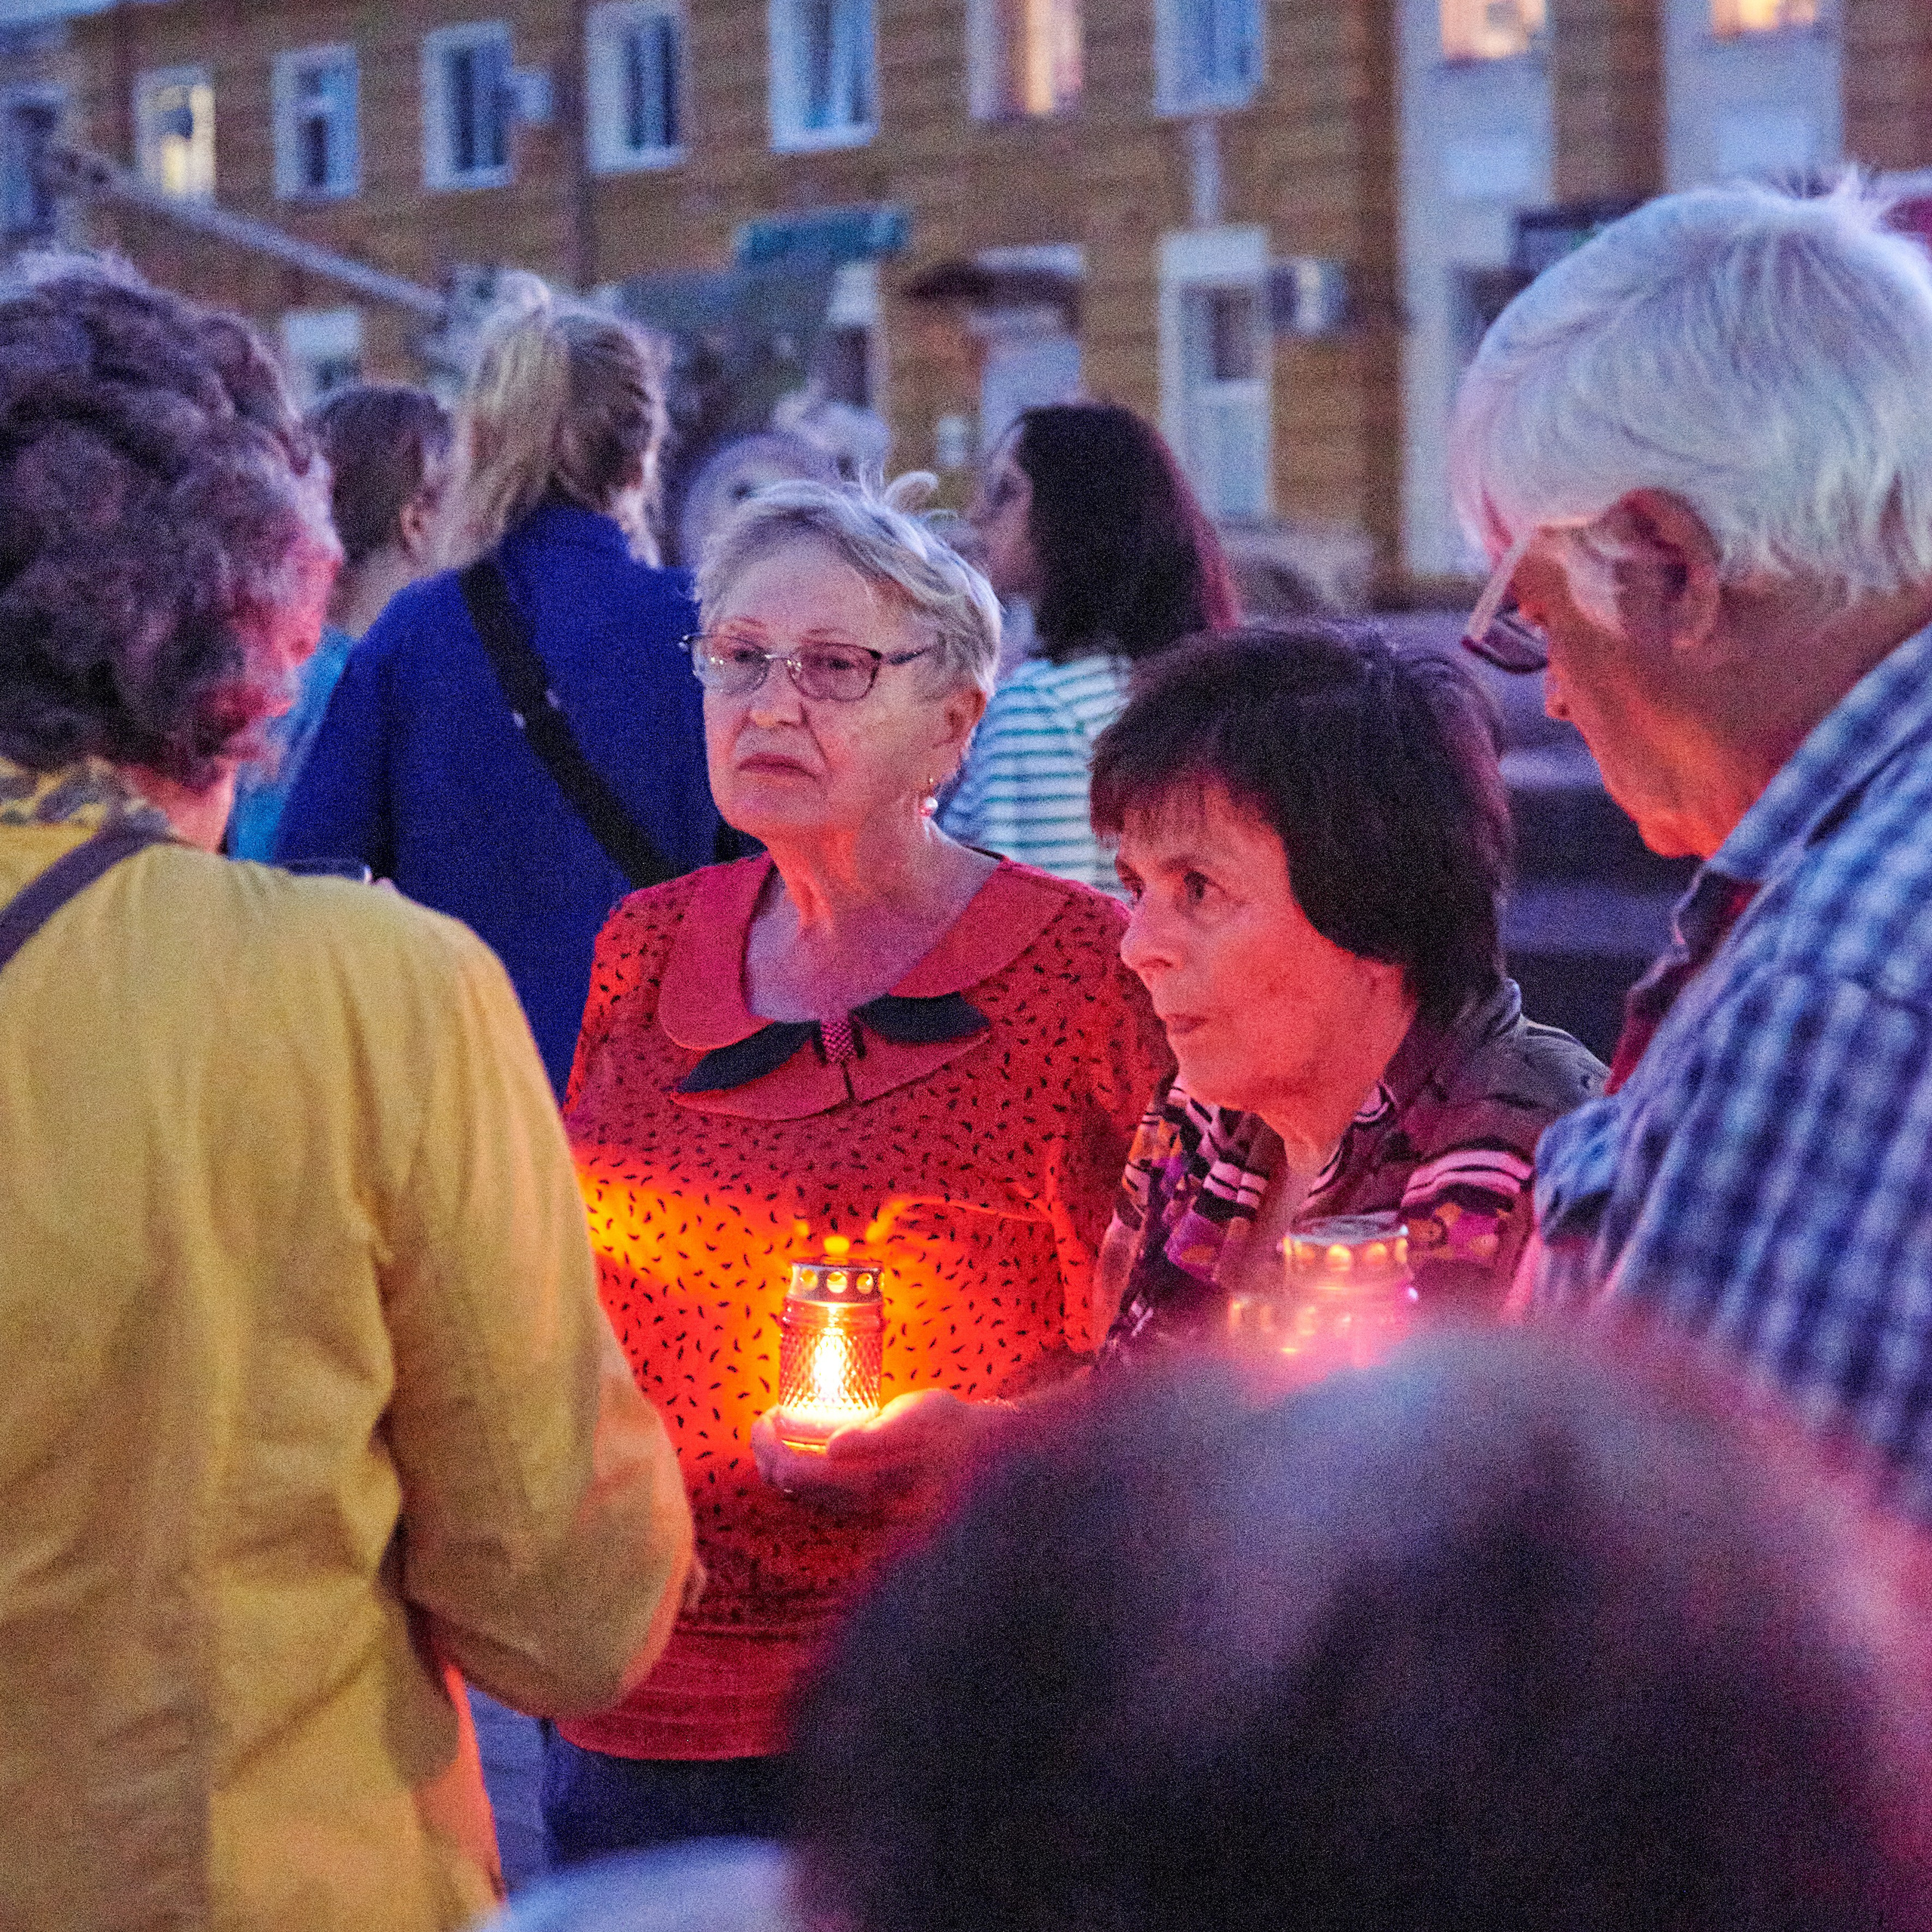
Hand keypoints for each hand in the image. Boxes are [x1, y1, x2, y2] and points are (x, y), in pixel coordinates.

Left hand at [752, 1388, 990, 1507]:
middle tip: (768, 1420)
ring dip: (782, 1461)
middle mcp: (855, 1500)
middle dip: (767, 1452)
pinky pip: (817, 1492)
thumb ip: (875, 1433)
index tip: (768, 1414)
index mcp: (862, 1478)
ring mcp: (858, 1506)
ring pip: (800, 1492)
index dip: (768, 1443)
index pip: (790, 1470)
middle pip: (787, 1485)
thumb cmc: (950, 1427)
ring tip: (782, 1428)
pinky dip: (801, 1469)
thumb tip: (832, 1446)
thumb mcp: (918, 1415)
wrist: (982, 1455)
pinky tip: (809, 1445)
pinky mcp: (865, 1504)